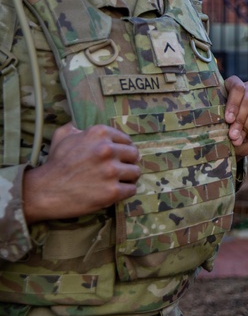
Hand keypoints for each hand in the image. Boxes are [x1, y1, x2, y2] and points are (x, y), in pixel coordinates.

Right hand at [22, 123, 140, 222]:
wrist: (44, 191)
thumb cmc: (55, 164)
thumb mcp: (62, 137)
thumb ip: (76, 127)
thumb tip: (82, 124)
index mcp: (99, 133)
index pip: (126, 140)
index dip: (122, 149)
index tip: (117, 157)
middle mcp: (107, 149)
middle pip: (134, 155)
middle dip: (127, 162)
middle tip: (118, 170)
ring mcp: (111, 171)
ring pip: (135, 172)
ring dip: (128, 178)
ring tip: (116, 181)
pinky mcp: (112, 191)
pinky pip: (131, 189)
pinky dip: (125, 191)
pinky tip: (114, 191)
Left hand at [224, 76, 247, 157]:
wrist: (234, 138)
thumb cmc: (222, 128)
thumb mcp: (219, 124)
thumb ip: (224, 125)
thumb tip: (233, 134)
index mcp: (232, 85)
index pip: (237, 87)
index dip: (233, 104)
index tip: (228, 120)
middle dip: (240, 120)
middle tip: (233, 135)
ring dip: (247, 126)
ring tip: (238, 139)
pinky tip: (247, 136)